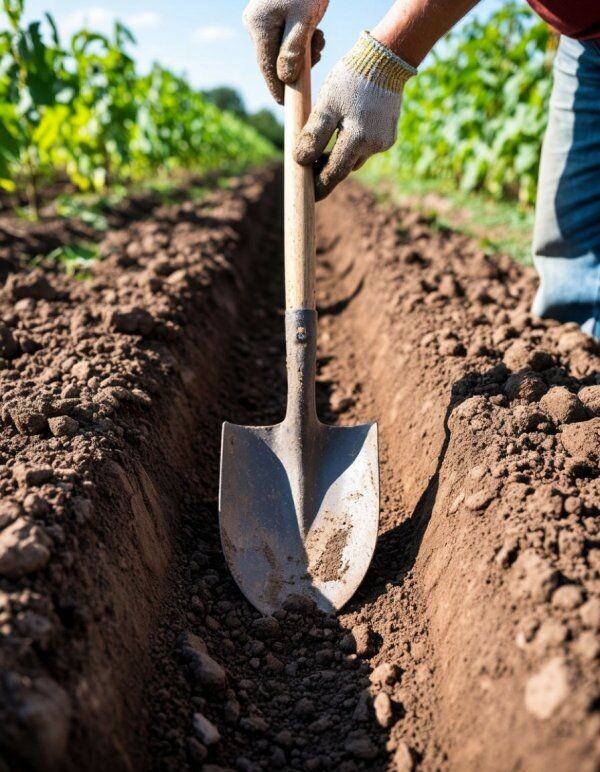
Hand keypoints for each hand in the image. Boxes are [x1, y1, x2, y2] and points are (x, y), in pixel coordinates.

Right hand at [243, 0, 327, 103]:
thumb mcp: (304, 18)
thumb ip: (294, 49)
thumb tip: (286, 78)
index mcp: (258, 25)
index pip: (266, 66)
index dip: (276, 88)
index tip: (284, 105)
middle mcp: (256, 24)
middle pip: (275, 58)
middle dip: (297, 65)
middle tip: (318, 57)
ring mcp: (264, 20)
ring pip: (283, 48)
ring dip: (303, 52)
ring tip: (320, 39)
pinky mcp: (274, 15)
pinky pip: (287, 37)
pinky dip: (302, 40)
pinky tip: (315, 33)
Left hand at [296, 32, 416, 199]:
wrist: (385, 59)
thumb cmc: (350, 79)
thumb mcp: (326, 104)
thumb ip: (313, 134)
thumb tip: (299, 160)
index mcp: (357, 140)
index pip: (334, 173)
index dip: (320, 186)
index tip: (308, 196)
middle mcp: (374, 146)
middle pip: (344, 167)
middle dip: (326, 171)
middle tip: (309, 172)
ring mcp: (384, 142)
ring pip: (355, 157)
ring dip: (339, 157)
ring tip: (321, 151)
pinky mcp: (389, 135)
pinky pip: (366, 147)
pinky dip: (353, 145)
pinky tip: (344, 133)